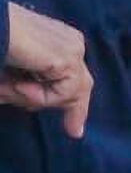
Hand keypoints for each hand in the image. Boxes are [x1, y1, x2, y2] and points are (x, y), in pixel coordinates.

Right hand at [2, 2, 91, 138]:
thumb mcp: (14, 72)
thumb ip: (29, 87)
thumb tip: (33, 102)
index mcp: (60, 40)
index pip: (76, 77)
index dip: (77, 105)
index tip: (75, 131)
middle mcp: (71, 42)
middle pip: (81, 86)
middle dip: (73, 110)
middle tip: (74, 131)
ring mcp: (72, 48)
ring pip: (66, 94)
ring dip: (31, 99)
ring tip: (5, 88)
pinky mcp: (68, 57)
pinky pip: (60, 94)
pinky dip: (36, 96)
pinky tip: (18, 85)